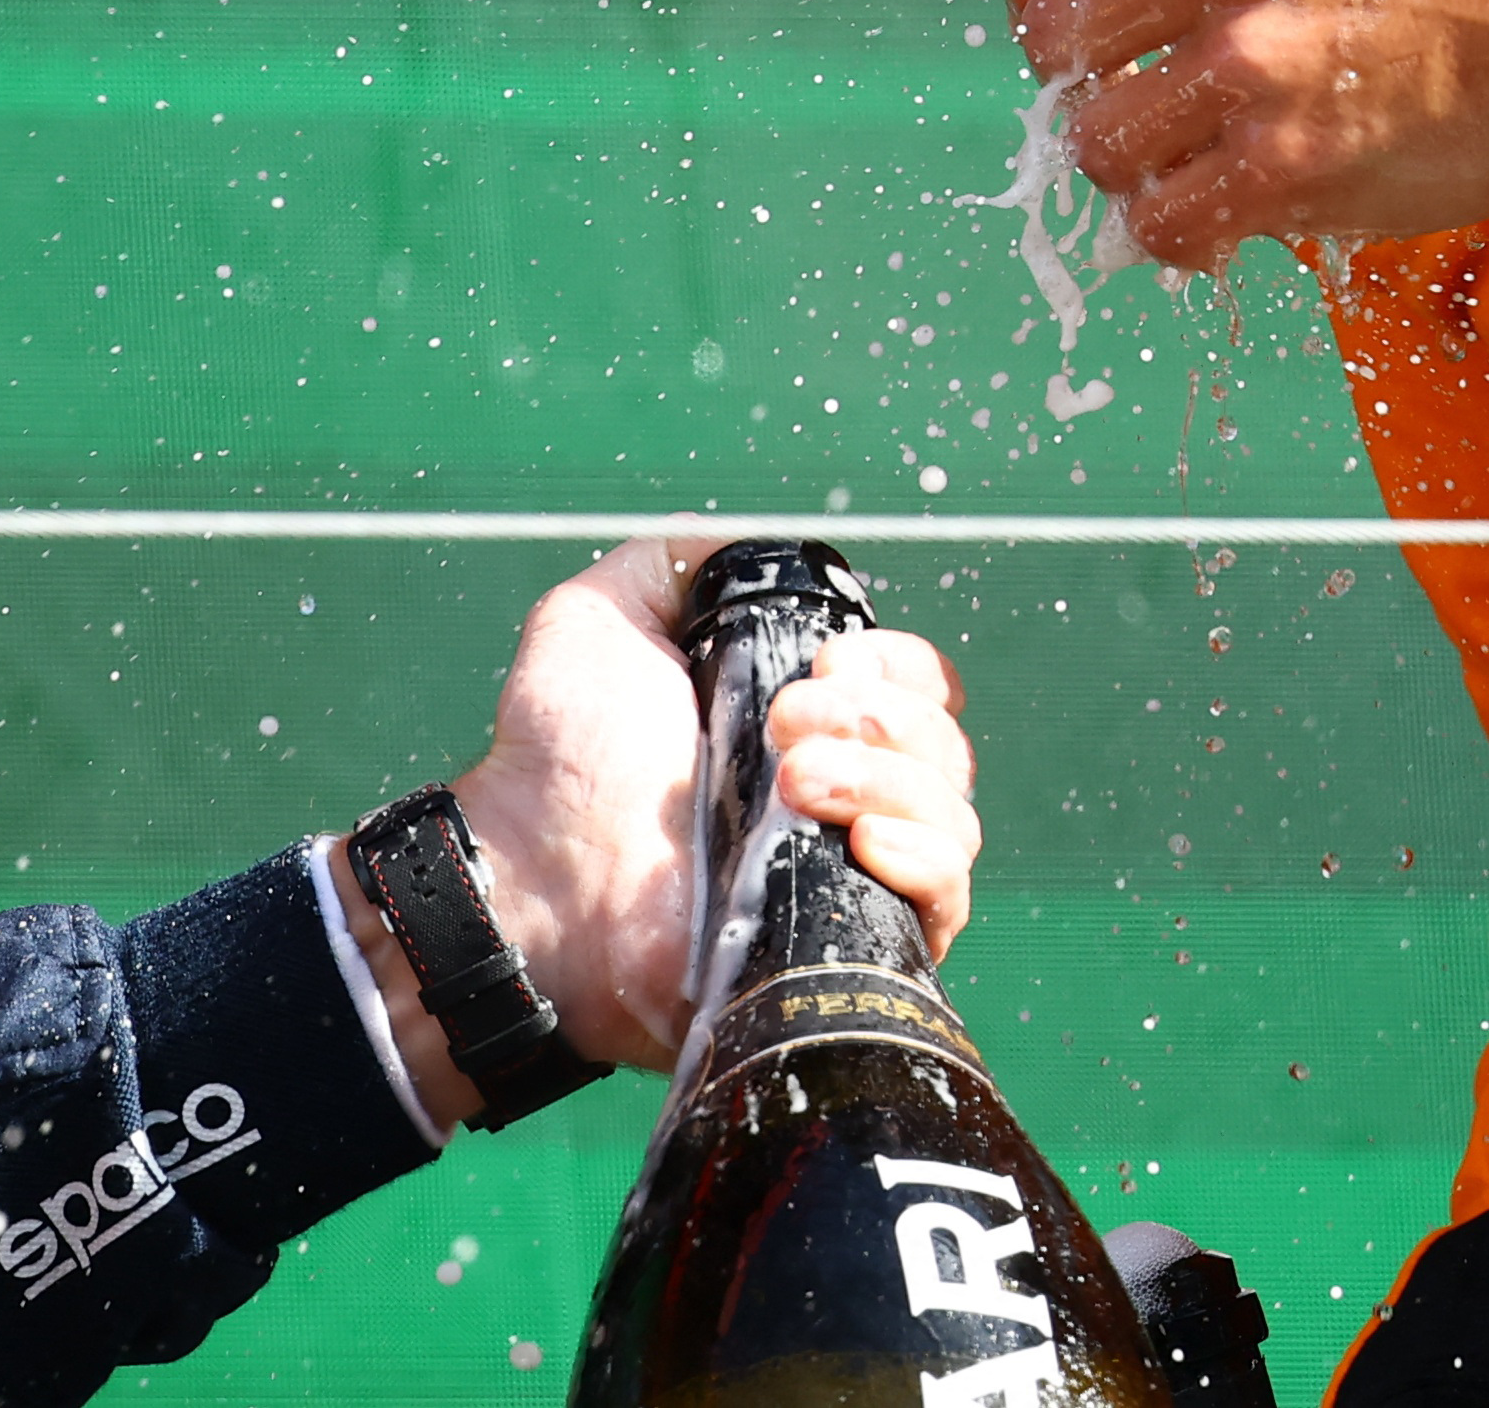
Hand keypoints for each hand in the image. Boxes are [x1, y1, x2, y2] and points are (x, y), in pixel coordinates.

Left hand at [365, 537, 980, 1120]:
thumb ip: (671, 565)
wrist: (535, 876)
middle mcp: (840, 793)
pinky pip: (947, 904)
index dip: (892, 664)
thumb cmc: (559, 754)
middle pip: (943, 745)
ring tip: (792, 781)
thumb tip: (747, 546)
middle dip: (881, 717)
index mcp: (801, 722)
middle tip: (783, 724)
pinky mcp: (848, 942)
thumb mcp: (599, 618)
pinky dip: (926, 858)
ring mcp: (846, 871)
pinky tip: (861, 838)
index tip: (822, 664)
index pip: (916, 685)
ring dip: (888, 779)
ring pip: (953, 815)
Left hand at [1005, 0, 1488, 272]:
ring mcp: (1251, 63)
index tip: (1058, 1)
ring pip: (1098, 138)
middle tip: (1110, 90)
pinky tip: (1202, 226)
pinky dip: (1169, 234)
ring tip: (1163, 162)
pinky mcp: (1291, 167)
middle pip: (1057, 28)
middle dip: (1068, 69)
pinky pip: (1167, 222)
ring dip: (1119, 159)